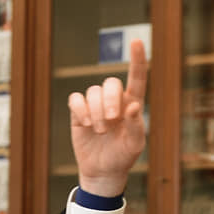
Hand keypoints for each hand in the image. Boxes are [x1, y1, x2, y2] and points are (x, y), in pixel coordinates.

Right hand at [68, 40, 147, 196]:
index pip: (136, 78)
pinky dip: (81, 110)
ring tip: (101, 131)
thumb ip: (137, 126)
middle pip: (110, 83)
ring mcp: (95, 105)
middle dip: (110, 100)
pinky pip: (76, 99)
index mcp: (132, 104)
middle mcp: (114, 101)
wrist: (103, 171)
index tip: (137, 42)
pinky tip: (86, 124)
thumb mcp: (135, 145)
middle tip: (112, 120)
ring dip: (97, 112)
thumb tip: (133, 106)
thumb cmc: (123, 156)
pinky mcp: (79, 112)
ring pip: (93, 92)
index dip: (137, 60)